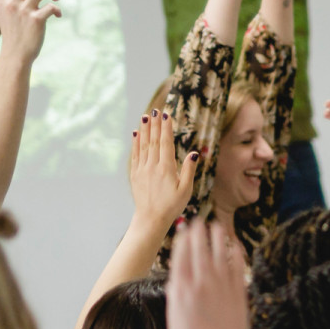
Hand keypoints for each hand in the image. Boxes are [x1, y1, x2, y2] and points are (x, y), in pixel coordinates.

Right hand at [0, 0, 61, 63]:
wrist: (15, 55)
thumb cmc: (14, 34)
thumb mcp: (8, 14)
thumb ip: (15, 2)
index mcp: (4, 0)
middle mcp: (12, 3)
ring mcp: (24, 10)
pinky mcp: (36, 19)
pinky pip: (51, 6)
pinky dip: (57, 10)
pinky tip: (57, 15)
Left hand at [129, 110, 200, 232]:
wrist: (151, 218)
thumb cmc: (172, 206)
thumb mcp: (186, 190)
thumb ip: (189, 170)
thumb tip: (194, 153)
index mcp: (166, 169)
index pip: (166, 143)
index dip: (166, 128)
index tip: (167, 115)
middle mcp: (152, 166)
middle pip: (153, 140)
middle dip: (155, 124)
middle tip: (155, 110)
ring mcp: (142, 169)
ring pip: (143, 145)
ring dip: (145, 129)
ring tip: (145, 116)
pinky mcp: (135, 174)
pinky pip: (135, 154)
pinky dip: (136, 142)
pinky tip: (136, 133)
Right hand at [165, 215, 251, 328]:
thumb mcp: (174, 319)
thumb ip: (176, 297)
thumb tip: (176, 283)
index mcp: (181, 290)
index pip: (181, 256)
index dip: (183, 240)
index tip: (184, 228)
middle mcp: (201, 284)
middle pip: (200, 250)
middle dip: (199, 233)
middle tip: (200, 220)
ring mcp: (221, 288)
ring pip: (219, 255)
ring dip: (218, 238)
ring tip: (218, 225)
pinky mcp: (238, 294)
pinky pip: (237, 268)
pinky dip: (235, 254)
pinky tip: (236, 245)